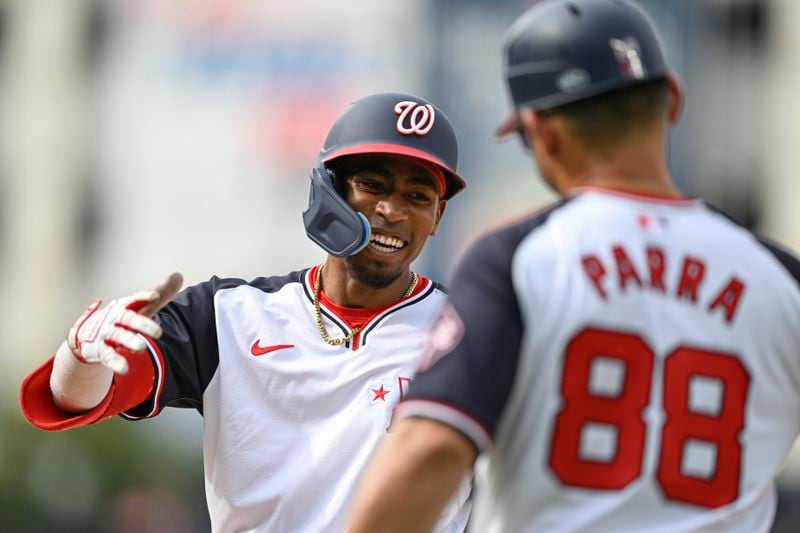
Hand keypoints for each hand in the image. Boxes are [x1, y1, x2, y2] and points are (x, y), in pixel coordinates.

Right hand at [66, 272, 182, 373]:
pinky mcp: (100, 350)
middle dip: (143, 324)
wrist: (87, 333)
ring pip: (118, 336)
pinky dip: (116, 362)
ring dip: (129, 341)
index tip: (155, 296)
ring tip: (142, 348)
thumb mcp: (140, 305)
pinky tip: (125, 368)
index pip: (135, 299)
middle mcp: (115, 318)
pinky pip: (108, 356)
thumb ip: (161, 293)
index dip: (144, 297)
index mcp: (125, 306)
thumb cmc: (122, 317)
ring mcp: (106, 333)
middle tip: (159, 332)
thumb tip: (179, 275)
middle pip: (129, 319)